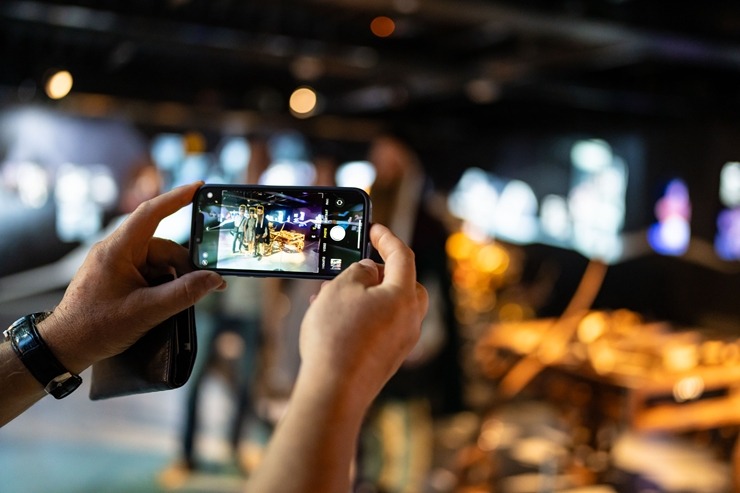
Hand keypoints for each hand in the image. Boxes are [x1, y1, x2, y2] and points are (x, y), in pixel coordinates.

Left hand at [39, 182, 225, 372]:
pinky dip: (163, 286)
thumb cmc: (97, 327)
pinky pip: (149, 273)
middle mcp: (117, 251)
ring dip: (174, 280)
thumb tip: (213, 280)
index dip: (177, 197)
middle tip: (209, 285)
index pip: (151, 212)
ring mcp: (117, 264)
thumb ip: (184, 293)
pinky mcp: (118, 277)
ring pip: (159, 262)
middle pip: (163, 247)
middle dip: (186, 266)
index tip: (199, 187)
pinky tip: (165, 304)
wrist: (65, 347)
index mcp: (118, 250)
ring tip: (179, 303)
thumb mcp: (147, 310)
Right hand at [298, 223, 428, 408]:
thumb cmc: (336, 337)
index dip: (387, 238)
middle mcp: (410, 320)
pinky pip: (382, 328)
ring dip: (368, 297)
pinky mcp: (388, 361)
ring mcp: (402, 343)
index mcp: (404, 296)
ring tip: (336, 295)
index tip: (375, 230)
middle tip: (360, 268)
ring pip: (391, 308)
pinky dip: (365, 317)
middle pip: (406, 285)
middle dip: (384, 273)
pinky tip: (338, 320)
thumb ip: (359, 270)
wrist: (334, 393)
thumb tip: (370, 271)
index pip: (403, 256)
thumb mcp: (341, 288)